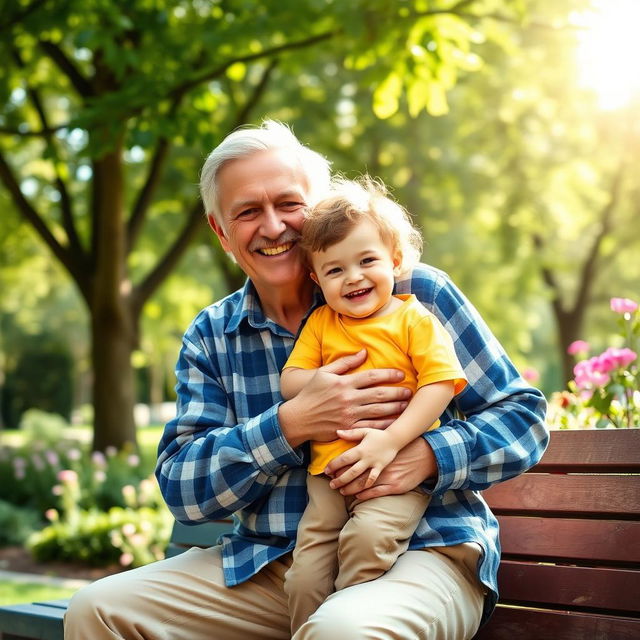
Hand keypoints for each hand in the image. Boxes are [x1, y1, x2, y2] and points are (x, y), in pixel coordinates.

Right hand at [279, 350, 410, 447]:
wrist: (298, 418)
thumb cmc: (311, 394)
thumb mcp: (324, 373)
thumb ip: (345, 362)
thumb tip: (363, 351)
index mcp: (343, 383)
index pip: (371, 376)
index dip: (388, 374)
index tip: (400, 374)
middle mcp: (348, 399)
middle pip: (379, 394)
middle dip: (397, 392)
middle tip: (410, 391)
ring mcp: (349, 415)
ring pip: (378, 411)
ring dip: (395, 408)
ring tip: (407, 405)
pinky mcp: (348, 429)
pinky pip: (371, 427)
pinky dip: (385, 425)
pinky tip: (395, 422)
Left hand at [328, 428, 398, 487]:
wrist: (396, 439)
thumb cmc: (378, 435)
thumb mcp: (365, 431)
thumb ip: (351, 433)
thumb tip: (337, 432)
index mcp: (361, 449)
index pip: (344, 459)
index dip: (334, 465)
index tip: (326, 471)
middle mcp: (367, 459)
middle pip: (351, 472)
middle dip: (340, 479)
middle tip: (331, 485)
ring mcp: (375, 466)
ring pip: (361, 479)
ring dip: (350, 487)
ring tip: (342, 491)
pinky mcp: (381, 470)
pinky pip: (373, 482)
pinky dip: (365, 489)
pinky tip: (358, 494)